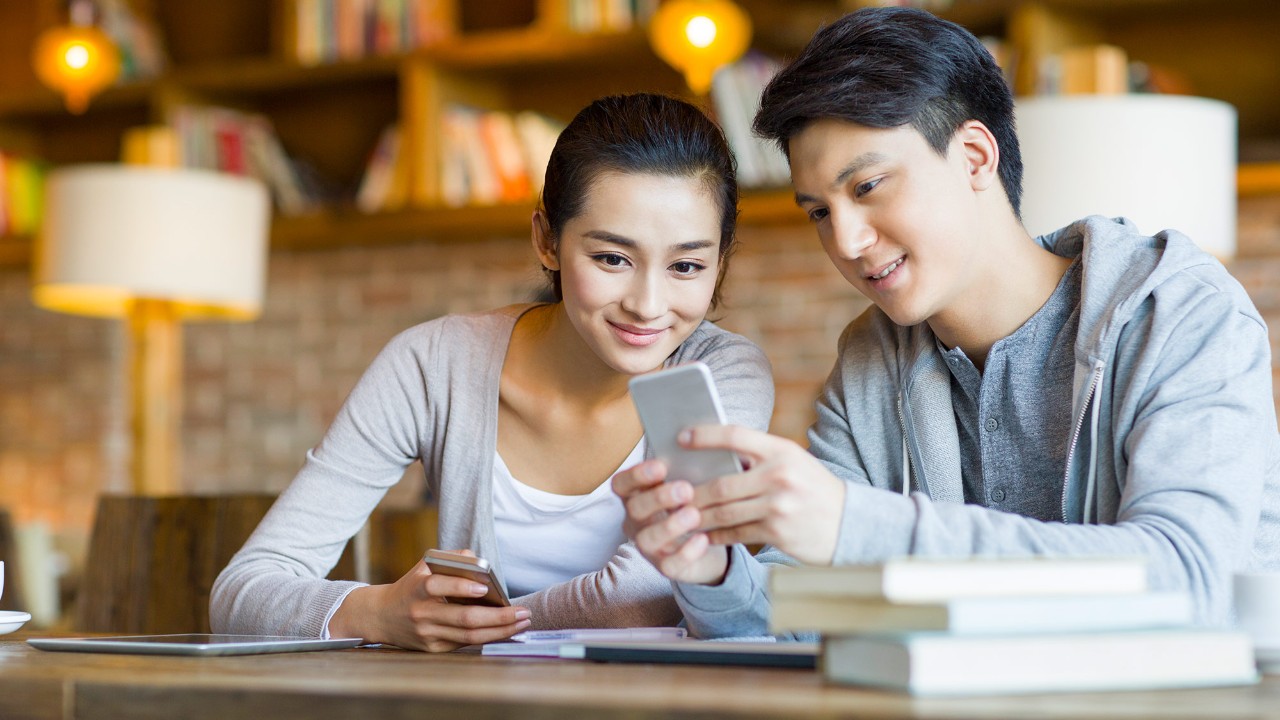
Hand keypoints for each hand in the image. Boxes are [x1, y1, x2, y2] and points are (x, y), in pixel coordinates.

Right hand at [328, 551, 530, 652]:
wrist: (382, 616)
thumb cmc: (412, 586)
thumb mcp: (424, 567)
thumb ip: (452, 559)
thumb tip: (480, 562)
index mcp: (417, 588)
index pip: (438, 587)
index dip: (461, 587)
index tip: (483, 588)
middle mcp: (422, 614)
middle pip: (463, 619)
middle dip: (498, 617)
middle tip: (522, 611)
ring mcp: (428, 634)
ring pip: (469, 636)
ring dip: (500, 631)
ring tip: (522, 622)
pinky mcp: (433, 648)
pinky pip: (465, 644)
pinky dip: (489, 638)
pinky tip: (507, 631)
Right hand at [612, 460, 729, 584]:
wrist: (705, 541)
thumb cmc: (689, 504)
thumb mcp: (684, 486)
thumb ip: (683, 471)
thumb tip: (696, 455)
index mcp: (635, 496)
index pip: (621, 484)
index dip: (637, 474)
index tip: (662, 466)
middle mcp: (636, 521)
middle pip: (635, 509)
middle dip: (659, 498)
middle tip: (686, 489)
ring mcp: (648, 546)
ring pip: (647, 539)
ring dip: (671, 525)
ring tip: (694, 515)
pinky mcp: (665, 567)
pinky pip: (670, 564)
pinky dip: (686, 552)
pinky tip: (703, 539)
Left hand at [682, 425, 845, 564]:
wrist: (850, 524)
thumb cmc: (813, 488)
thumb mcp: (793, 462)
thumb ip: (759, 458)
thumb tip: (712, 457)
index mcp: (782, 451)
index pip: (736, 436)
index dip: (705, 435)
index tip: (682, 437)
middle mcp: (779, 476)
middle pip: (720, 484)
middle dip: (691, 492)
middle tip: (671, 493)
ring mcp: (778, 506)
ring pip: (723, 512)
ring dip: (697, 515)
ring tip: (680, 515)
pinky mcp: (776, 532)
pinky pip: (735, 533)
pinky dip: (715, 534)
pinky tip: (703, 533)